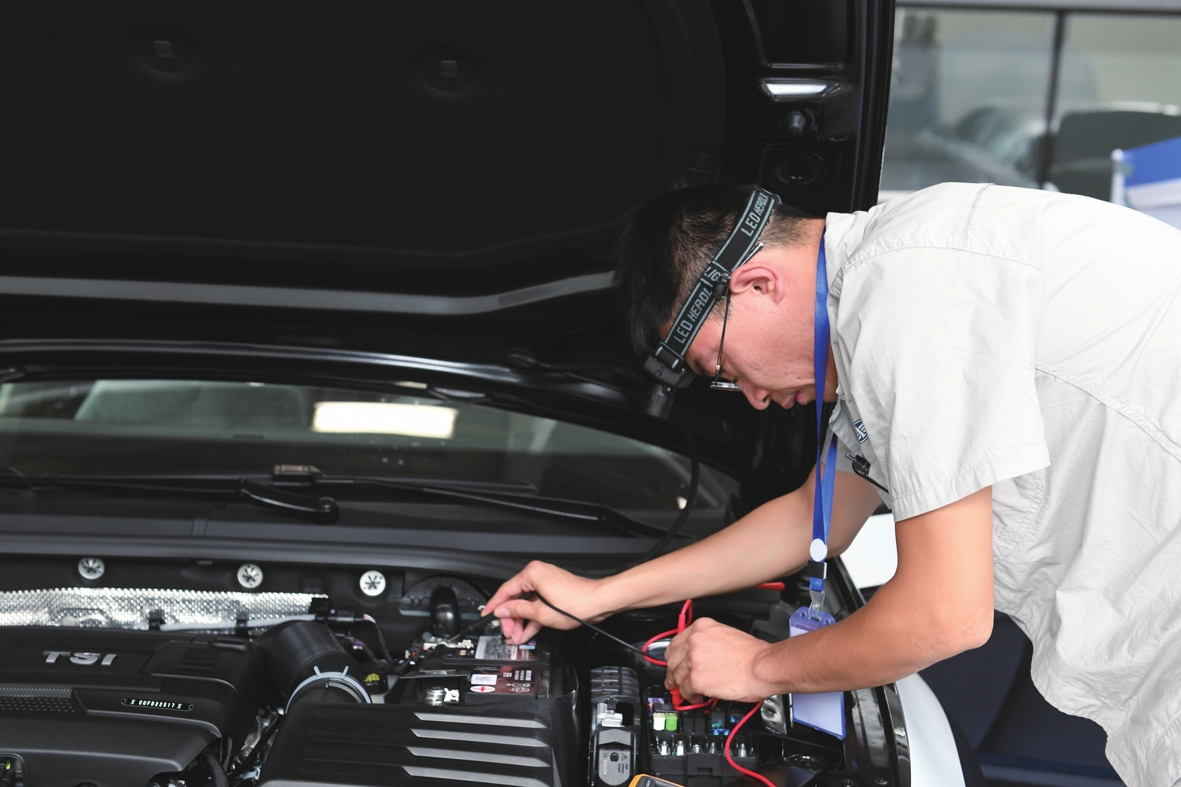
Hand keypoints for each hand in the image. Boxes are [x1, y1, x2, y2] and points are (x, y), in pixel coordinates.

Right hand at [484, 561, 606, 644]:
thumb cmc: (577, 602)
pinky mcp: (553, 593)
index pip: (506, 590)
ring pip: (526, 604)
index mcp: (532, 574)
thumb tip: (503, 610)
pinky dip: (532, 618)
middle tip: (508, 633)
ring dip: (521, 621)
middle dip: (511, 618)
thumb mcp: (541, 612)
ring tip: (517, 637)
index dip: (495, 605)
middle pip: (516, 598)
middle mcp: (538, 575)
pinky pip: (536, 605)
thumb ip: (519, 611)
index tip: (487, 615)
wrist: (599, 603)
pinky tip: (527, 632)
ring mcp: (546, 584)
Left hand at [663, 618, 774, 702]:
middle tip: (675, 681)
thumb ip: (708, 641)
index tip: (673, 664)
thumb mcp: (725, 634)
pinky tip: (697, 697)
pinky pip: (685, 690)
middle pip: (673, 660)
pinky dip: (689, 696)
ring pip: (677, 676)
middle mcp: (694, 641)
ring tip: (688, 692)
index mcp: (701, 627)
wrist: (763, 666)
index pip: (675, 642)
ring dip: (681, 686)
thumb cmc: (753, 654)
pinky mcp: (697, 679)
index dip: (673, 657)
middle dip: (673, 673)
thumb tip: (700, 655)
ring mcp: (693, 660)